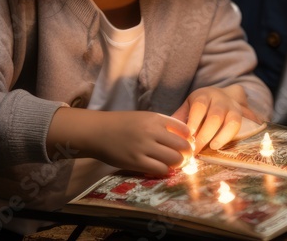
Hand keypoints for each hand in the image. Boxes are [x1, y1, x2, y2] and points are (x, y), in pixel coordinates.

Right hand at [54, 109, 191, 175]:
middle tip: (185, 156)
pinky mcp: (136, 162)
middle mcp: (152, 131)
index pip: (183, 128)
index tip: (188, 143)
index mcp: (155, 118)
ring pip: (174, 159)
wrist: (98, 131)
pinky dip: (165, 170)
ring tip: (175, 164)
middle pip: (182, 145)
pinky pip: (160, 169)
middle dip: (187, 152)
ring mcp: (144, 147)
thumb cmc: (121, 124)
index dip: (189, 138)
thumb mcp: (143, 117)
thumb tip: (182, 136)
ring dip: (178, 163)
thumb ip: (161, 125)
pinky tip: (163, 169)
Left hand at [172, 85, 256, 150]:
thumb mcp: (188, 107)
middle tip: (195, 150)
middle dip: (205, 135)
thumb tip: (167, 134)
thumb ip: (179, 119)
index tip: (189, 136)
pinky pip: (237, 126)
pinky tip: (219, 146)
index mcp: (203, 95)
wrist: (222, 96)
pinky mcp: (240, 116)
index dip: (195, 121)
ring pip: (230, 121)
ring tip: (211, 148)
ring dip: (220, 136)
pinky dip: (229, 136)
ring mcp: (232, 107)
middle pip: (215, 116)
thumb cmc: (200, 106)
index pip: (199, 107)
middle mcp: (220, 99)